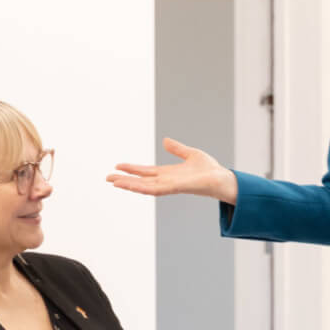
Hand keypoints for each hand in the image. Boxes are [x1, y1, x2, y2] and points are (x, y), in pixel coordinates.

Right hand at [109, 138, 236, 203]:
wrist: (222, 179)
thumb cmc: (209, 170)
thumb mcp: (190, 154)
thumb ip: (177, 149)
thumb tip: (165, 140)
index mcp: (168, 173)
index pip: (145, 172)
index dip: (131, 169)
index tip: (117, 166)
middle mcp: (166, 181)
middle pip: (140, 180)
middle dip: (124, 179)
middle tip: (107, 178)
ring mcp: (169, 186)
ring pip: (143, 186)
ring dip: (128, 184)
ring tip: (113, 181)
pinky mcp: (175, 188)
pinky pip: (155, 189)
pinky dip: (142, 187)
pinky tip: (131, 185)